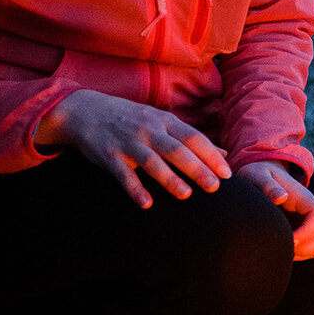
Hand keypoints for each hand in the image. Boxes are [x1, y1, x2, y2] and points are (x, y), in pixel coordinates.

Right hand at [41, 88, 230, 207]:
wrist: (86, 111)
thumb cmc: (132, 119)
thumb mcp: (162, 122)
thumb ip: (191, 138)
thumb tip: (224, 154)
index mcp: (165, 121)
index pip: (193, 138)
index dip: (211, 156)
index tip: (227, 174)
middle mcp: (149, 130)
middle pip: (177, 150)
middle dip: (197, 168)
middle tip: (214, 187)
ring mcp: (128, 142)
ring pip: (152, 161)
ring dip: (169, 178)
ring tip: (186, 195)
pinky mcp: (109, 155)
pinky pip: (122, 174)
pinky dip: (134, 189)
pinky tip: (146, 204)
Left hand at [239, 161, 313, 259]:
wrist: (262, 176)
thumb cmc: (258, 176)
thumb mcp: (257, 175)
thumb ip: (267, 185)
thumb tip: (281, 198)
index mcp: (304, 197)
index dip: (308, 231)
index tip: (290, 239)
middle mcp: (313, 211)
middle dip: (311, 247)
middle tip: (287, 249)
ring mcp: (311, 223)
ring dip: (305, 253)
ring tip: (282, 251)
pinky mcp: (305, 232)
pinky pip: (312, 250)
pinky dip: (300, 255)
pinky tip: (281, 250)